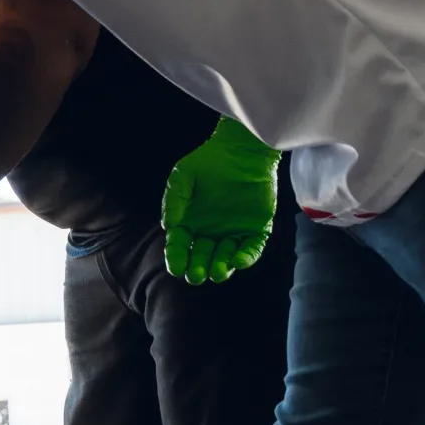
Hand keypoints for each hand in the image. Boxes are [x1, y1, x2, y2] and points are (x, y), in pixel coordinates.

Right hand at [162, 120, 279, 284]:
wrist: (242, 149)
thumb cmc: (209, 160)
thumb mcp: (183, 176)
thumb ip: (174, 201)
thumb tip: (168, 227)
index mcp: (190, 222)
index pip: (181, 246)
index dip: (177, 258)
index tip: (176, 268)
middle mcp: (211, 231)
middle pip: (202, 257)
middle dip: (199, 268)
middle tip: (196, 275)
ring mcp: (234, 231)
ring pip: (226, 257)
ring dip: (221, 268)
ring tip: (216, 273)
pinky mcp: (256, 229)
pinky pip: (251, 248)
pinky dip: (246, 257)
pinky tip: (238, 261)